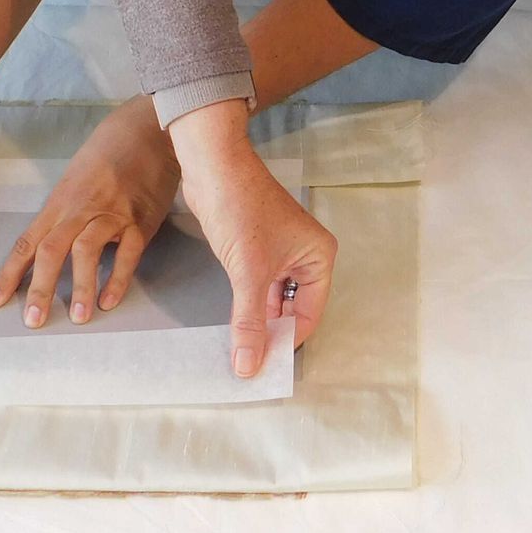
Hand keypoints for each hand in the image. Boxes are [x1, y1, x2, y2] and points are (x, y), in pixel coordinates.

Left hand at [0, 98, 180, 327]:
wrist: (145, 131)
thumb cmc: (107, 156)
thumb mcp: (75, 180)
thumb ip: (64, 215)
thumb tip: (51, 249)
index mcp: (60, 203)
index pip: (28, 242)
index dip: (9, 273)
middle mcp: (80, 209)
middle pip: (51, 250)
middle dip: (39, 287)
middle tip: (33, 321)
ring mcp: (110, 214)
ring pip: (87, 251)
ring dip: (80, 285)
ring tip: (76, 317)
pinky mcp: (140, 220)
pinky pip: (127, 253)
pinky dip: (118, 277)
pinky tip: (109, 301)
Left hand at [172, 102, 335, 377]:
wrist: (212, 165)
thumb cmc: (240, 208)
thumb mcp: (248, 272)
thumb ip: (250, 322)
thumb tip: (249, 365)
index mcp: (319, 258)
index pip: (310, 314)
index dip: (288, 340)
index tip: (265, 367)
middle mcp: (305, 256)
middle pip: (294, 309)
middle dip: (273, 333)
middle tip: (251, 362)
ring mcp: (280, 252)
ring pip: (274, 299)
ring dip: (258, 320)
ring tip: (241, 350)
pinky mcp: (256, 248)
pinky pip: (257, 287)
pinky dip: (247, 305)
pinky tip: (234, 324)